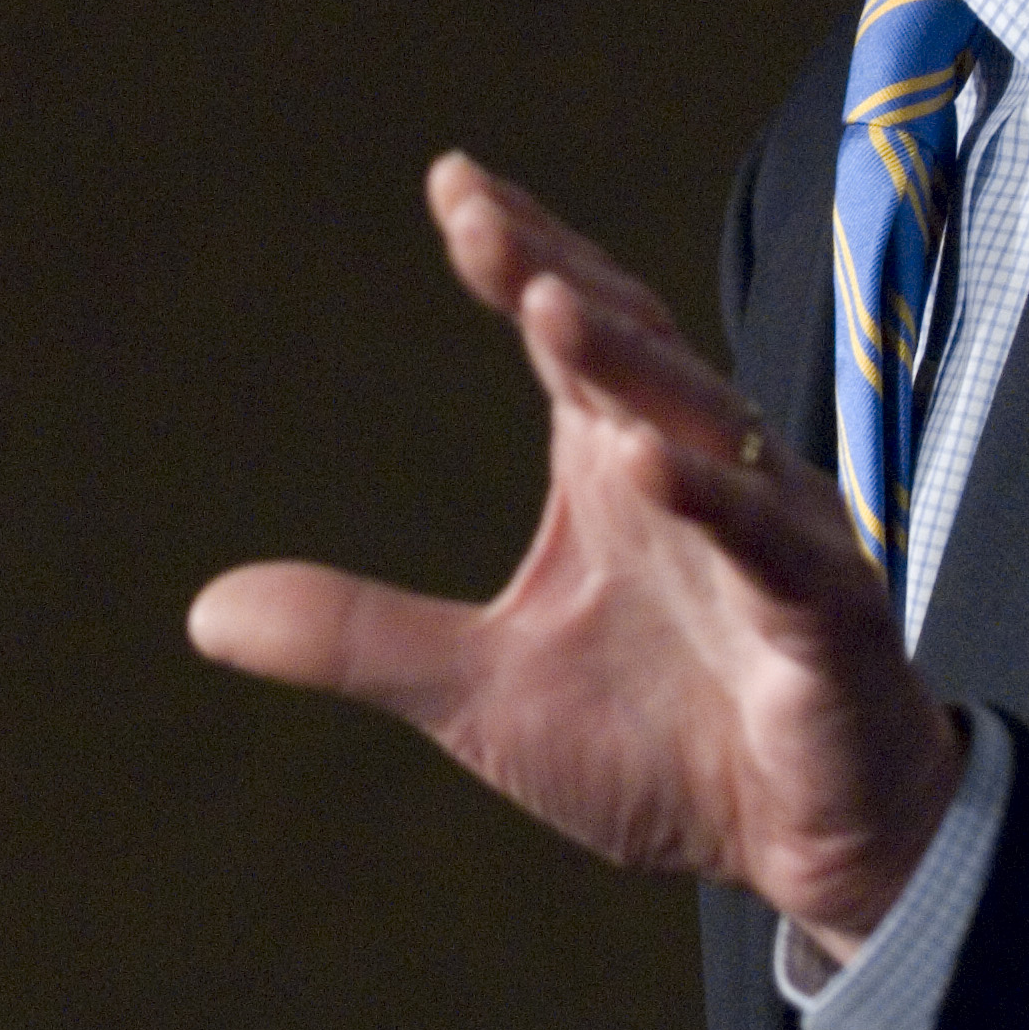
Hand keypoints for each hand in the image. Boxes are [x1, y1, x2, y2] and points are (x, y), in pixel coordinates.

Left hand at [188, 152, 965, 959]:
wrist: (803, 846)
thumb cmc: (658, 743)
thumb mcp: (481, 692)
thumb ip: (360, 636)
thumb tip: (201, 612)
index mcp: (618, 462)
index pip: (568, 333)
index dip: (518, 255)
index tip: (452, 184)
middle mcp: (697, 470)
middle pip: (629, 348)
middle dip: (559, 276)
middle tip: (481, 214)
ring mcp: (773, 535)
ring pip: (701, 426)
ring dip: (628, 366)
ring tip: (552, 305)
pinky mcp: (827, 615)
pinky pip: (770, 546)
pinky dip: (715, 503)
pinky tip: (649, 467)